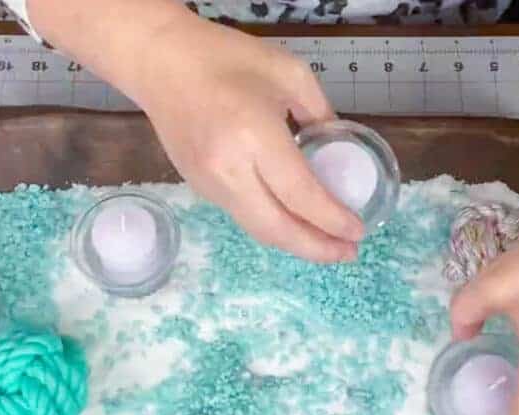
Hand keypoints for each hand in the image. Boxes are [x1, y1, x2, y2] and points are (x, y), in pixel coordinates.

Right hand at [130, 17, 363, 261]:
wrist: (159, 60)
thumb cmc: (226, 57)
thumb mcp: (290, 74)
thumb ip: (320, 116)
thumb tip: (338, 153)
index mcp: (255, 136)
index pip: (300, 195)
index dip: (332, 219)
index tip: (358, 230)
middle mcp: (229, 170)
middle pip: (277, 229)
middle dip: (316, 248)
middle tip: (347, 252)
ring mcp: (208, 184)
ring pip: (257, 228)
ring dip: (294, 242)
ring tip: (326, 243)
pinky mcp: (198, 187)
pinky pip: (242, 215)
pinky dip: (272, 225)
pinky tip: (292, 220)